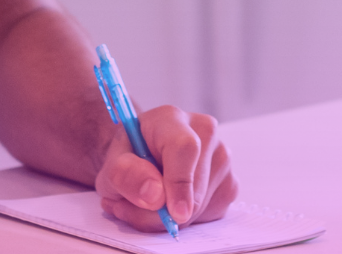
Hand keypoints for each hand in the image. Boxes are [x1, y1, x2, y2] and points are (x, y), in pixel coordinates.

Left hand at [95, 105, 238, 231]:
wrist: (141, 159)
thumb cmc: (128, 158)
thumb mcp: (112, 165)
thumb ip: (126, 175)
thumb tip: (155, 195)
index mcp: (172, 119)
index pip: (185, 148)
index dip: (180, 182)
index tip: (174, 213)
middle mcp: (205, 132)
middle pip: (195, 184)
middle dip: (164, 212)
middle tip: (133, 210)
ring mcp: (222, 156)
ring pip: (204, 204)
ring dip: (173, 219)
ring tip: (150, 204)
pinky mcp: (230, 181)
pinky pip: (211, 214)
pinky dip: (190, 221)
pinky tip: (173, 204)